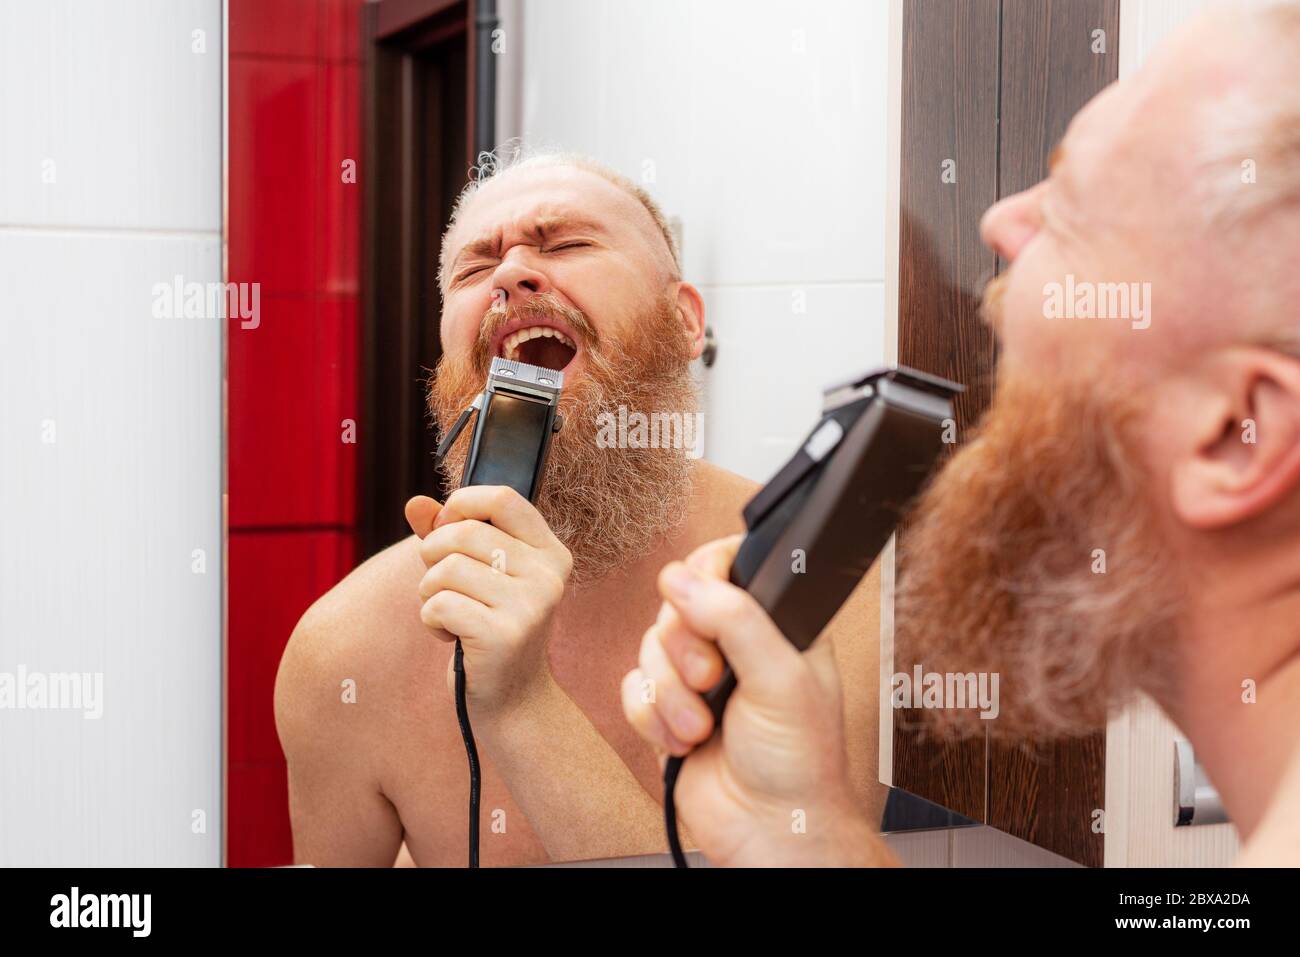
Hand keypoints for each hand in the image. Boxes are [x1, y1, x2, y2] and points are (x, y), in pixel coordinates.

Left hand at [404, 487, 571, 718]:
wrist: (512, 698)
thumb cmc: (489, 626)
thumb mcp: (475, 573)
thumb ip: (447, 533)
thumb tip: (414, 503)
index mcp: (550, 552)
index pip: (503, 498)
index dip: (462, 505)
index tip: (446, 528)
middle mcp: (548, 576)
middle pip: (465, 532)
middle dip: (433, 554)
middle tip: (438, 582)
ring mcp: (531, 606)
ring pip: (447, 569)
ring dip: (429, 591)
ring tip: (447, 612)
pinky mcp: (504, 636)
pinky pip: (439, 604)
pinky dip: (430, 619)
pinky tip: (448, 636)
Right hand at [622, 535, 888, 866]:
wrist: (768, 829)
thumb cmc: (798, 761)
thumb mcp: (781, 677)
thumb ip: (736, 618)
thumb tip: (681, 578)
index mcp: (773, 622)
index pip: (727, 564)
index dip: (706, 574)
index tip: (703, 601)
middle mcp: (732, 643)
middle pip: (676, 606)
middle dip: (685, 649)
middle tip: (713, 680)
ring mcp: (696, 677)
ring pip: (649, 647)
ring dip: (672, 694)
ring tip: (702, 727)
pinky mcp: (666, 710)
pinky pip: (633, 689)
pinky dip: (652, 718)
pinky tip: (684, 742)